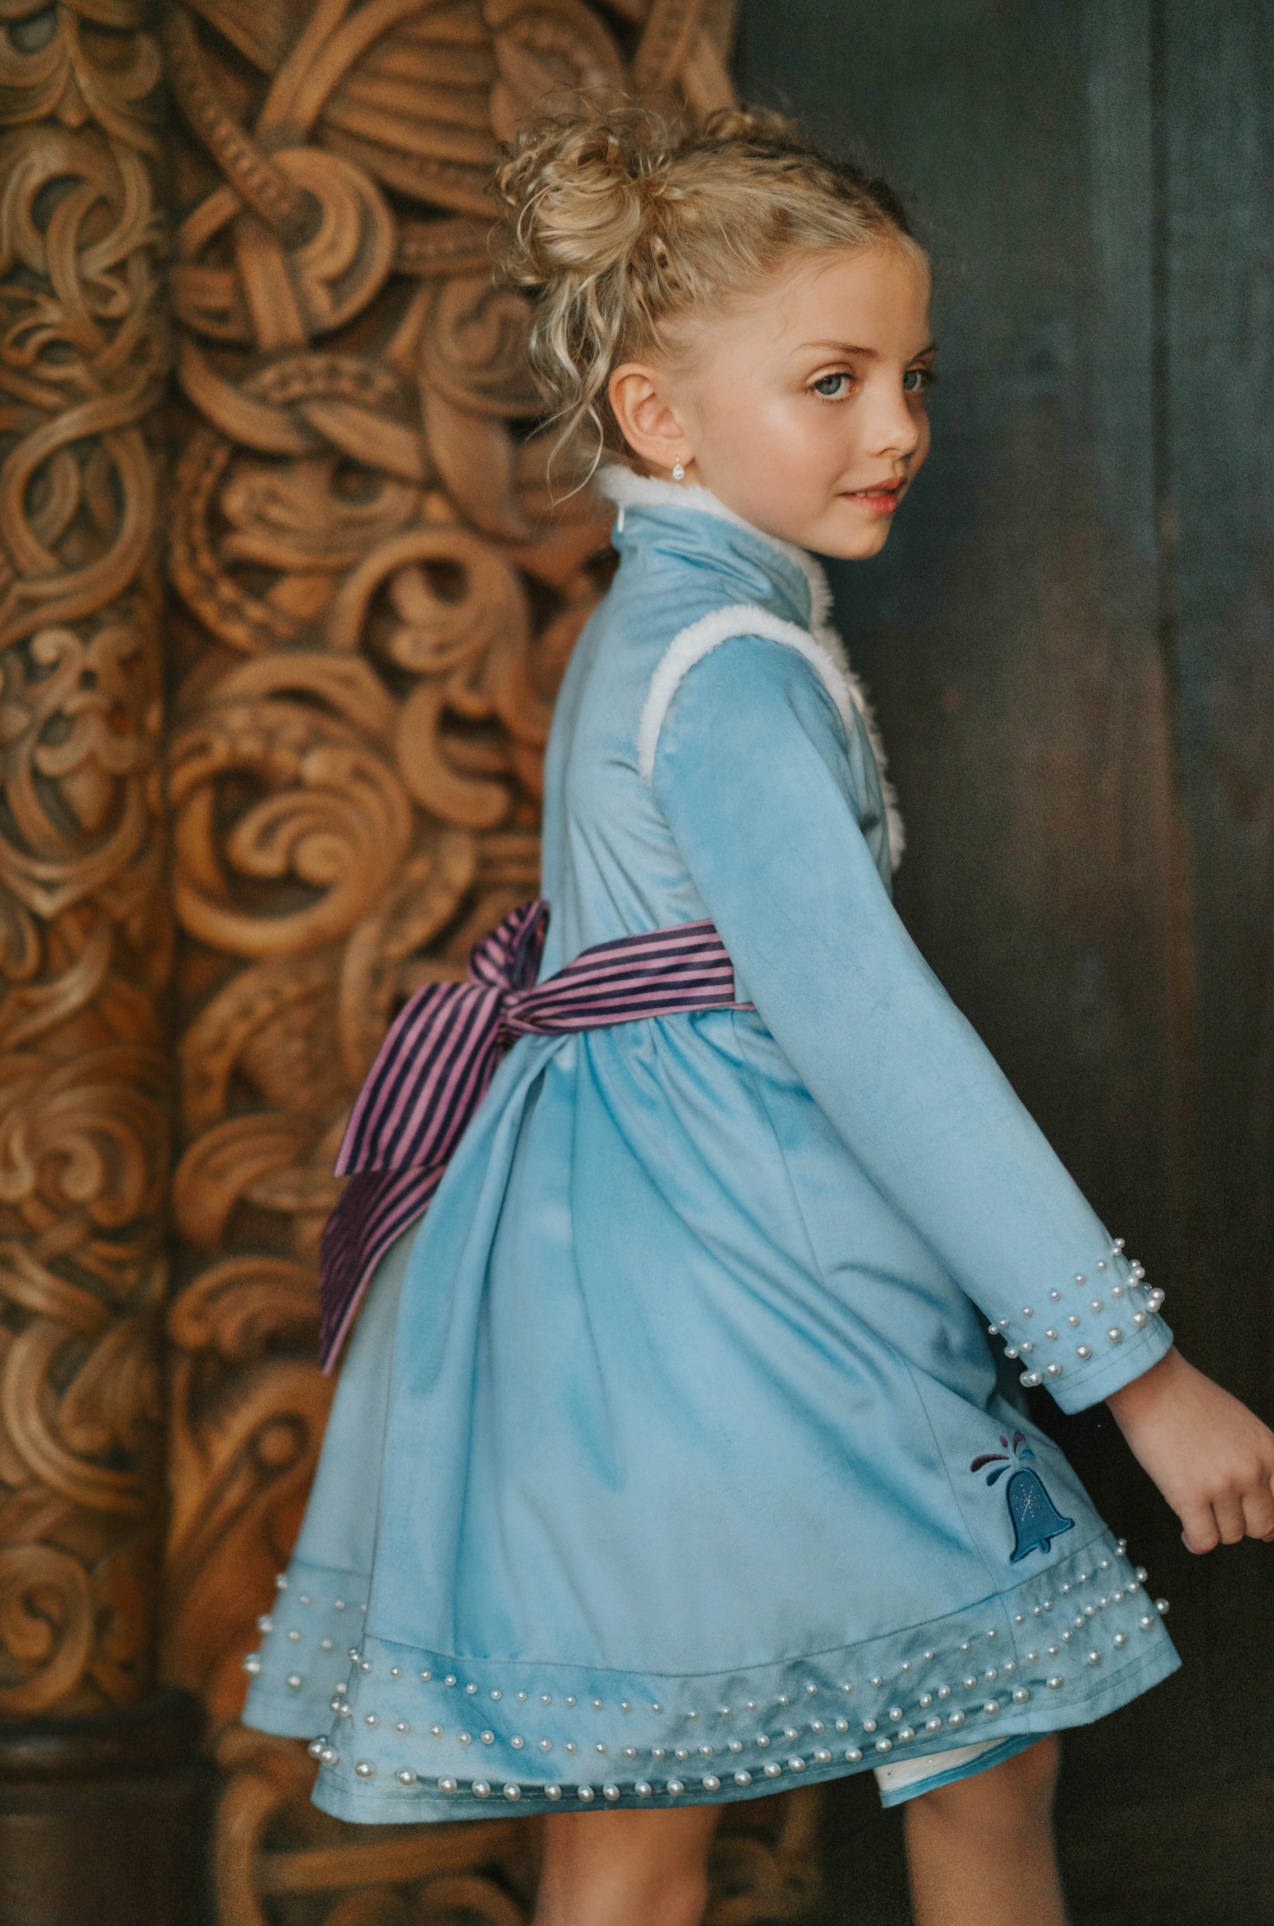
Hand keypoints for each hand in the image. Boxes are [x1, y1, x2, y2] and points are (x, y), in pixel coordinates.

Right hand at [1106, 1346, 1273, 1551]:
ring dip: (1214, 1528)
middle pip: (1262, 1526)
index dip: (1270, 1518)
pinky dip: (1195, 1542)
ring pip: (1231, 1536)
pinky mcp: (1189, 1496)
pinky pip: (1204, 1541)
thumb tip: (1260, 1501)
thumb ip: (1256, 1458)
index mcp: (1268, 1450)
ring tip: (1198, 1513)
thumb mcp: (1241, 1423)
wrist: (1150, 1384)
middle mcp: (1251, 1470)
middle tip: (1221, 1512)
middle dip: (1240, 1523)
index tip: (1257, 1521)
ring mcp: (1221, 1484)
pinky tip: (1186, 1531)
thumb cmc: (1188, 1398)